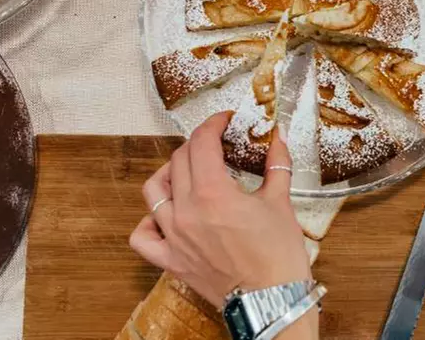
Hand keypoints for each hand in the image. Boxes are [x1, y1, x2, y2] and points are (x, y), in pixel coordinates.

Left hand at [129, 112, 311, 307]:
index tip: (224, 122)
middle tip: (216, 144)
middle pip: (179, 160)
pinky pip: (143, 236)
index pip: (201, 143)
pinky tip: (165, 214)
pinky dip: (148, 221)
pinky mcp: (171, 261)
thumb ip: (277, 165)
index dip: (213, 124)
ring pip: (153, 191)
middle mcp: (187, 212)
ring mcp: (174, 237)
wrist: (273, 302)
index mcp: (213, 194)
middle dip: (198, 144)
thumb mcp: (281, 202)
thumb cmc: (279, 258)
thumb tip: (278, 138)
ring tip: (187, 172)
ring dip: (169, 173)